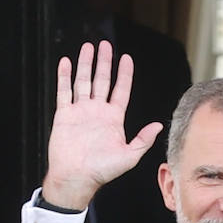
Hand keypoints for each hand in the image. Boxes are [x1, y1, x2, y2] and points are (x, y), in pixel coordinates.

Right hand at [41, 40, 163, 209]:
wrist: (77, 178)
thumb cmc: (103, 171)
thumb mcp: (129, 156)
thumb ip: (143, 139)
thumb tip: (158, 125)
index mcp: (114, 119)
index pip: (121, 90)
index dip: (124, 74)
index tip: (126, 58)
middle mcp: (97, 111)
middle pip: (102, 80)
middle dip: (104, 62)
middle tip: (105, 45)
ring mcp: (80, 111)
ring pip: (83, 81)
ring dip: (85, 64)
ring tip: (88, 47)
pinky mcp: (64, 114)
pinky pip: (64, 91)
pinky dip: (64, 76)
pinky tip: (66, 62)